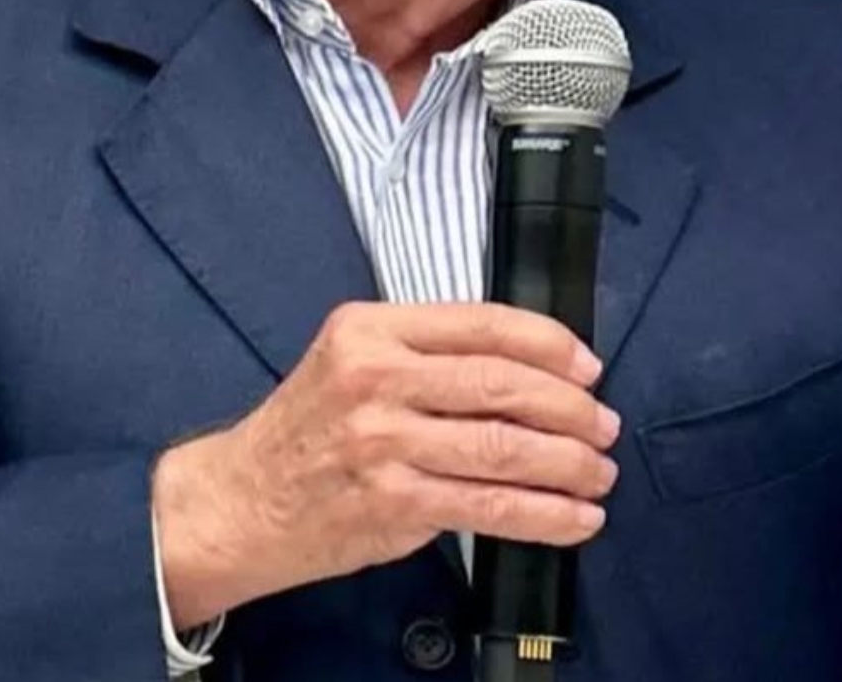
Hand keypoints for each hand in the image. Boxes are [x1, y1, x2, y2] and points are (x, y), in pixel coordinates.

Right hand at [151, 301, 620, 629]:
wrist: (237, 502)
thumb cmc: (305, 431)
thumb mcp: (350, 359)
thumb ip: (425, 353)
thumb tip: (527, 368)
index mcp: (370, 329)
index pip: (483, 324)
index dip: (550, 344)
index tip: (587, 366)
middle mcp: (377, 378)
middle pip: (503, 384)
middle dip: (571, 407)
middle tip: (603, 424)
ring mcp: (384, 443)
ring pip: (505, 447)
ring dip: (569, 463)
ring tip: (599, 471)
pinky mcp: (394, 503)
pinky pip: (491, 507)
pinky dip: (547, 514)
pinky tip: (577, 517)